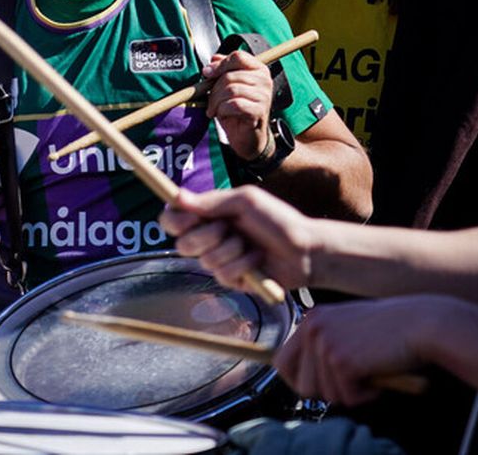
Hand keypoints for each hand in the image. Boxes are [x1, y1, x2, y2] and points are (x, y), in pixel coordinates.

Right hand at [160, 185, 320, 289]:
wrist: (306, 250)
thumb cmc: (278, 220)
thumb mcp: (246, 201)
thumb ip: (211, 202)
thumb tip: (177, 197)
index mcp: (208, 215)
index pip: (172, 219)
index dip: (174, 220)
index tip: (191, 217)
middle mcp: (209, 237)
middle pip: (181, 244)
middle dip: (206, 236)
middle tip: (226, 228)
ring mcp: (219, 259)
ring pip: (204, 260)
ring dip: (231, 250)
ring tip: (251, 244)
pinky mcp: (231, 279)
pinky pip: (222, 274)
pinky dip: (243, 264)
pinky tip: (257, 260)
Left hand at [202, 49, 275, 160]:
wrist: (246, 136)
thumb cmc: (237, 109)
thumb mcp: (227, 86)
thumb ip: (223, 69)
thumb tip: (214, 58)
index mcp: (258, 69)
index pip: (238, 57)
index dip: (220, 65)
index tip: (208, 74)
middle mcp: (264, 80)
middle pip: (230, 75)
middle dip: (214, 89)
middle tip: (210, 100)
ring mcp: (264, 95)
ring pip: (231, 90)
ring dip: (216, 101)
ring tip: (215, 109)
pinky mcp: (260, 110)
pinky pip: (234, 104)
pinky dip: (222, 110)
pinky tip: (222, 114)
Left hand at [275, 295, 455, 405]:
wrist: (421, 324)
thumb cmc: (392, 330)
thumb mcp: (348, 329)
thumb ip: (325, 347)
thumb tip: (306, 381)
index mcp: (311, 319)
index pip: (282, 362)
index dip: (298, 382)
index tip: (319, 388)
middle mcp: (312, 328)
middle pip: (301, 386)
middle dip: (328, 393)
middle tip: (354, 383)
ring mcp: (325, 343)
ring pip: (326, 396)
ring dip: (352, 393)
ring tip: (371, 373)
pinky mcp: (341, 360)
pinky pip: (348, 398)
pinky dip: (367, 395)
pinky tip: (380, 375)